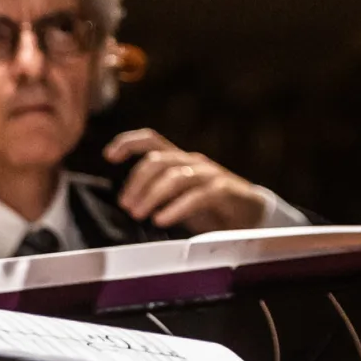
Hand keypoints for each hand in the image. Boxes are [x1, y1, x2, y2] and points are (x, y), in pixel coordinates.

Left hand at [104, 129, 276, 232]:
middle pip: (157, 160)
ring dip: (151, 195)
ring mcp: (209, 175)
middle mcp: (193, 162)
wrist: (252, 217)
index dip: (128, 142)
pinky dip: (176, 208)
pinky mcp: (224, 190)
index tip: (109, 156)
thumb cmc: (211, 209)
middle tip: (126, 205)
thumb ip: (159, 194)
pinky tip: (161, 220)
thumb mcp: (179, 198)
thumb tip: (127, 202)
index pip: (151, 140)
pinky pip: (197, 196)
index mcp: (180, 161)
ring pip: (174, 176)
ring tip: (138, 214)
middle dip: (136, 182)